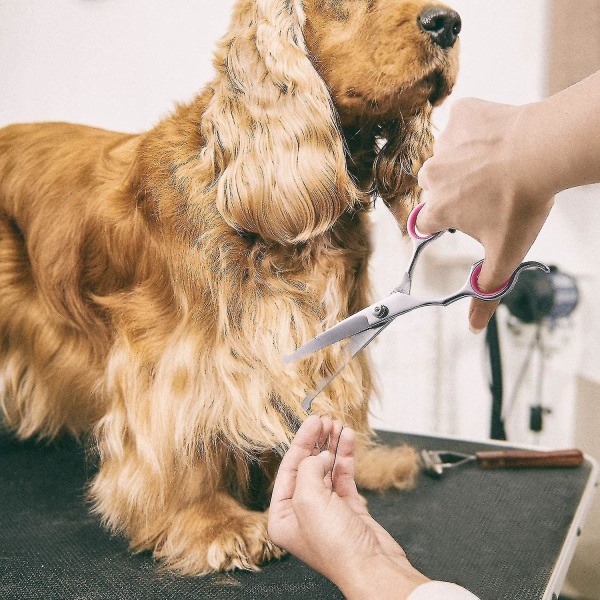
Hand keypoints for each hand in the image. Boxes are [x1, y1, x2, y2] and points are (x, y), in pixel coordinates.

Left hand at [268, 414, 428, 598]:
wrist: (373, 566)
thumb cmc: (336, 546)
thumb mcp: (309, 500)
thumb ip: (307, 470)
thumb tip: (317, 456)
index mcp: (282, 517)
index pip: (288, 470)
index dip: (300, 444)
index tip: (311, 422)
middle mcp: (302, 513)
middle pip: (307, 466)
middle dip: (316, 441)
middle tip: (324, 420)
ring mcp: (326, 510)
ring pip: (326, 468)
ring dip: (332, 445)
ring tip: (338, 425)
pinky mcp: (348, 508)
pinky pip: (343, 475)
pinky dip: (346, 456)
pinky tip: (348, 439)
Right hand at [416, 98, 553, 332]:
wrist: (545, 150)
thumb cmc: (523, 204)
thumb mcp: (505, 256)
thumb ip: (485, 291)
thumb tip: (473, 327)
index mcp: (436, 210)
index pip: (427, 223)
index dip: (449, 223)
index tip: (466, 219)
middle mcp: (431, 176)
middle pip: (438, 189)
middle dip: (459, 193)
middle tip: (491, 193)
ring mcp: (444, 143)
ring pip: (449, 157)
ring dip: (466, 161)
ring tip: (497, 165)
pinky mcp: (460, 113)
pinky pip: (461, 123)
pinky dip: (475, 130)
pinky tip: (497, 139)